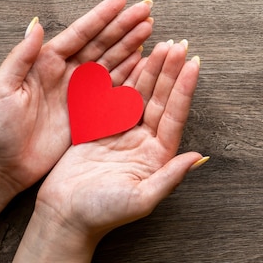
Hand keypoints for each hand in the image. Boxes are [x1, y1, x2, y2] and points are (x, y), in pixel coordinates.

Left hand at [0, 0, 152, 191]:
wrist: (4, 165)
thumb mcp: (1, 89)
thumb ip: (19, 57)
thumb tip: (36, 26)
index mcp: (45, 61)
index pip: (80, 32)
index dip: (102, 15)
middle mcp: (66, 72)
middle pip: (101, 42)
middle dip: (124, 25)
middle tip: (146, 9)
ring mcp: (80, 91)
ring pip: (111, 60)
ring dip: (131, 44)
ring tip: (149, 27)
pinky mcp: (89, 111)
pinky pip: (113, 87)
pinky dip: (130, 72)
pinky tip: (143, 59)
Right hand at [14, 40, 203, 261]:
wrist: (64, 217)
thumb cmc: (102, 214)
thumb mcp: (141, 199)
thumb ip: (170, 177)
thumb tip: (198, 157)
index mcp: (157, 155)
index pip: (174, 115)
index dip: (183, 89)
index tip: (193, 64)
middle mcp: (143, 141)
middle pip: (159, 99)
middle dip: (169, 71)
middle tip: (178, 45)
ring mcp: (122, 133)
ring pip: (139, 95)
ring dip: (150, 71)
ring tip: (160, 45)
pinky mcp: (100, 129)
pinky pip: (113, 98)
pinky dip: (122, 79)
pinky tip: (130, 60)